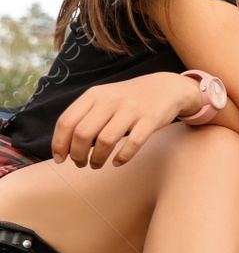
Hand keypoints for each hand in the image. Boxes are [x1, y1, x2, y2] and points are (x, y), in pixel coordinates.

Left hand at [51, 72, 204, 167]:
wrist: (165, 87)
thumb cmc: (128, 99)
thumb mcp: (104, 98)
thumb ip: (85, 115)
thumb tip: (64, 145)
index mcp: (94, 95)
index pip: (67, 121)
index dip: (59, 144)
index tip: (60, 159)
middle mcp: (111, 100)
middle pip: (83, 133)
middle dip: (77, 154)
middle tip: (80, 164)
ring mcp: (132, 109)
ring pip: (106, 140)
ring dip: (97, 159)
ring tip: (96, 164)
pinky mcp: (151, 119)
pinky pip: (133, 143)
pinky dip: (122, 157)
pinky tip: (117, 162)